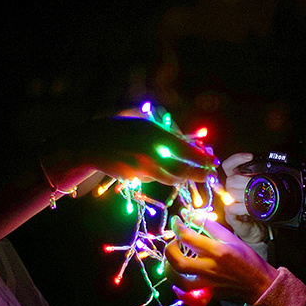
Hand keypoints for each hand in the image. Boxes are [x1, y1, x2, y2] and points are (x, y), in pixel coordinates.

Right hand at [43, 116, 215, 189]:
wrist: (91, 142)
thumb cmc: (122, 130)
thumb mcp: (145, 126)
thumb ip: (165, 136)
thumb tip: (189, 145)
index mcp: (156, 135)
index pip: (186, 150)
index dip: (202, 158)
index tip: (213, 161)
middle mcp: (151, 152)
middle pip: (182, 168)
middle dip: (199, 173)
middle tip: (211, 175)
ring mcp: (142, 167)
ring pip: (170, 177)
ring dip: (184, 178)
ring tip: (196, 177)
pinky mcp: (134, 178)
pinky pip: (153, 179)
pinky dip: (162, 176)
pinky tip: (164, 172)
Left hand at [165, 214, 277, 305]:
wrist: (258, 284)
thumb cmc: (247, 259)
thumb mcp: (231, 238)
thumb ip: (211, 227)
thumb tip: (191, 216)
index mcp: (218, 252)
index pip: (189, 237)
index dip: (178, 226)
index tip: (177, 220)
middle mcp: (210, 269)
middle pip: (178, 261)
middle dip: (170, 248)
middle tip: (174, 241)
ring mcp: (207, 284)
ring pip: (178, 280)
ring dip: (170, 267)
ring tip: (175, 257)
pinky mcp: (207, 294)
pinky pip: (185, 293)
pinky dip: (177, 286)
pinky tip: (180, 276)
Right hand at [221, 152, 268, 244]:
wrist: (258, 231)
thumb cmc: (259, 210)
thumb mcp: (261, 192)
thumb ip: (259, 180)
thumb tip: (264, 167)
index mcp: (236, 182)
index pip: (229, 165)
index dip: (237, 159)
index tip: (250, 156)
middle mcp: (230, 191)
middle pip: (231, 179)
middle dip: (246, 181)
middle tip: (260, 186)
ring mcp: (229, 204)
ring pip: (231, 193)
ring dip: (246, 195)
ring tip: (258, 200)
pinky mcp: (230, 217)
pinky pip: (231, 209)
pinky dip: (241, 208)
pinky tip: (249, 210)